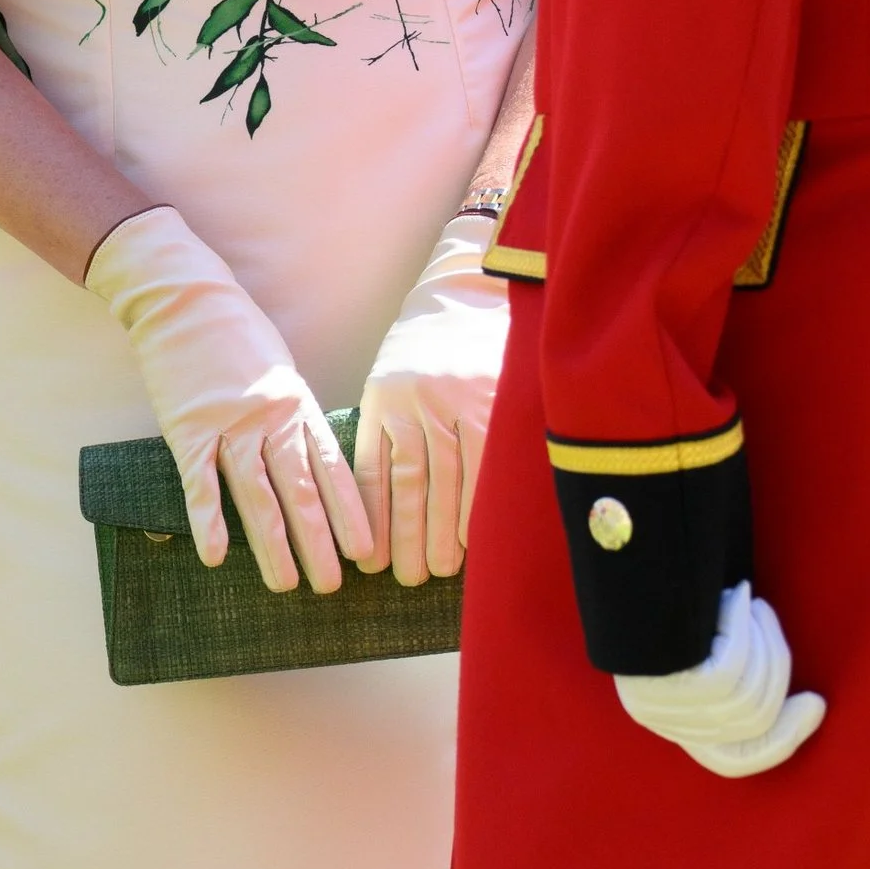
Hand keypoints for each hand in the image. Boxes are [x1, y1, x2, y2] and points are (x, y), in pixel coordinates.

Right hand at [86, 205, 371, 592]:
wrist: (184, 296)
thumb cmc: (238, 334)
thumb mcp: (282, 372)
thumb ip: (297, 418)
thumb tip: (315, 464)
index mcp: (300, 406)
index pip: (333, 469)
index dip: (351, 513)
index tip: (366, 551)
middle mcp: (271, 419)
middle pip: (301, 491)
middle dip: (319, 542)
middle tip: (332, 585)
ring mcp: (228, 425)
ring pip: (257, 494)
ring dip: (273, 544)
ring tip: (286, 584)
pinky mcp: (187, 428)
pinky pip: (200, 482)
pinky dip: (208, 521)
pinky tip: (216, 556)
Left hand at [354, 208, 506, 582]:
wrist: (472, 290)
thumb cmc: (426, 348)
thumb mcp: (390, 381)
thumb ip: (386, 433)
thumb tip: (378, 505)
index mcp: (386, 397)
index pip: (376, 471)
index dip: (375, 521)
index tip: (372, 561)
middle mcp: (419, 401)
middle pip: (413, 484)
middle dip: (408, 538)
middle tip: (408, 578)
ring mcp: (461, 403)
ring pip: (450, 481)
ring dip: (444, 532)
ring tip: (439, 569)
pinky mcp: (496, 404)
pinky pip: (486, 466)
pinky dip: (479, 504)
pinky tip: (476, 536)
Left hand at [615, 582, 825, 777]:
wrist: (618, 562)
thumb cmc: (657, 596)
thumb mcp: (688, 642)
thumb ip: (724, 671)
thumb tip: (795, 696)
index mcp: (665, 718)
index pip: (731, 760)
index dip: (781, 740)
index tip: (815, 703)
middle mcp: (663, 720)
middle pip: (754, 720)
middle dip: (778, 667)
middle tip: (768, 615)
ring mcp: (667, 707)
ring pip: (751, 695)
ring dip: (763, 642)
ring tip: (749, 602)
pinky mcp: (676, 686)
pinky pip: (737, 665)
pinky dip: (748, 626)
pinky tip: (741, 595)